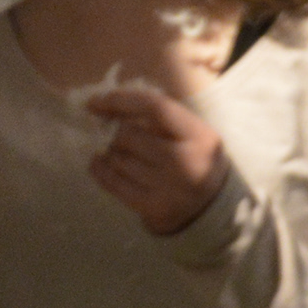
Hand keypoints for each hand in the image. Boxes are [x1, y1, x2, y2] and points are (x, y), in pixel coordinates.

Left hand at [84, 81, 229, 235]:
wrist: (212, 202)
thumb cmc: (194, 155)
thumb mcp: (188, 130)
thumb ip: (157, 115)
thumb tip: (106, 104)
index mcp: (199, 135)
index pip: (156, 108)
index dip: (121, 100)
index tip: (95, 101)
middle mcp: (186, 162)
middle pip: (130, 136)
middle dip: (114, 131)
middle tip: (110, 132)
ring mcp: (169, 188)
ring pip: (119, 160)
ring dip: (108, 151)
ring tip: (111, 149)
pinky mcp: (154, 207)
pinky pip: (114, 184)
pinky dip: (100, 170)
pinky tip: (98, 162)